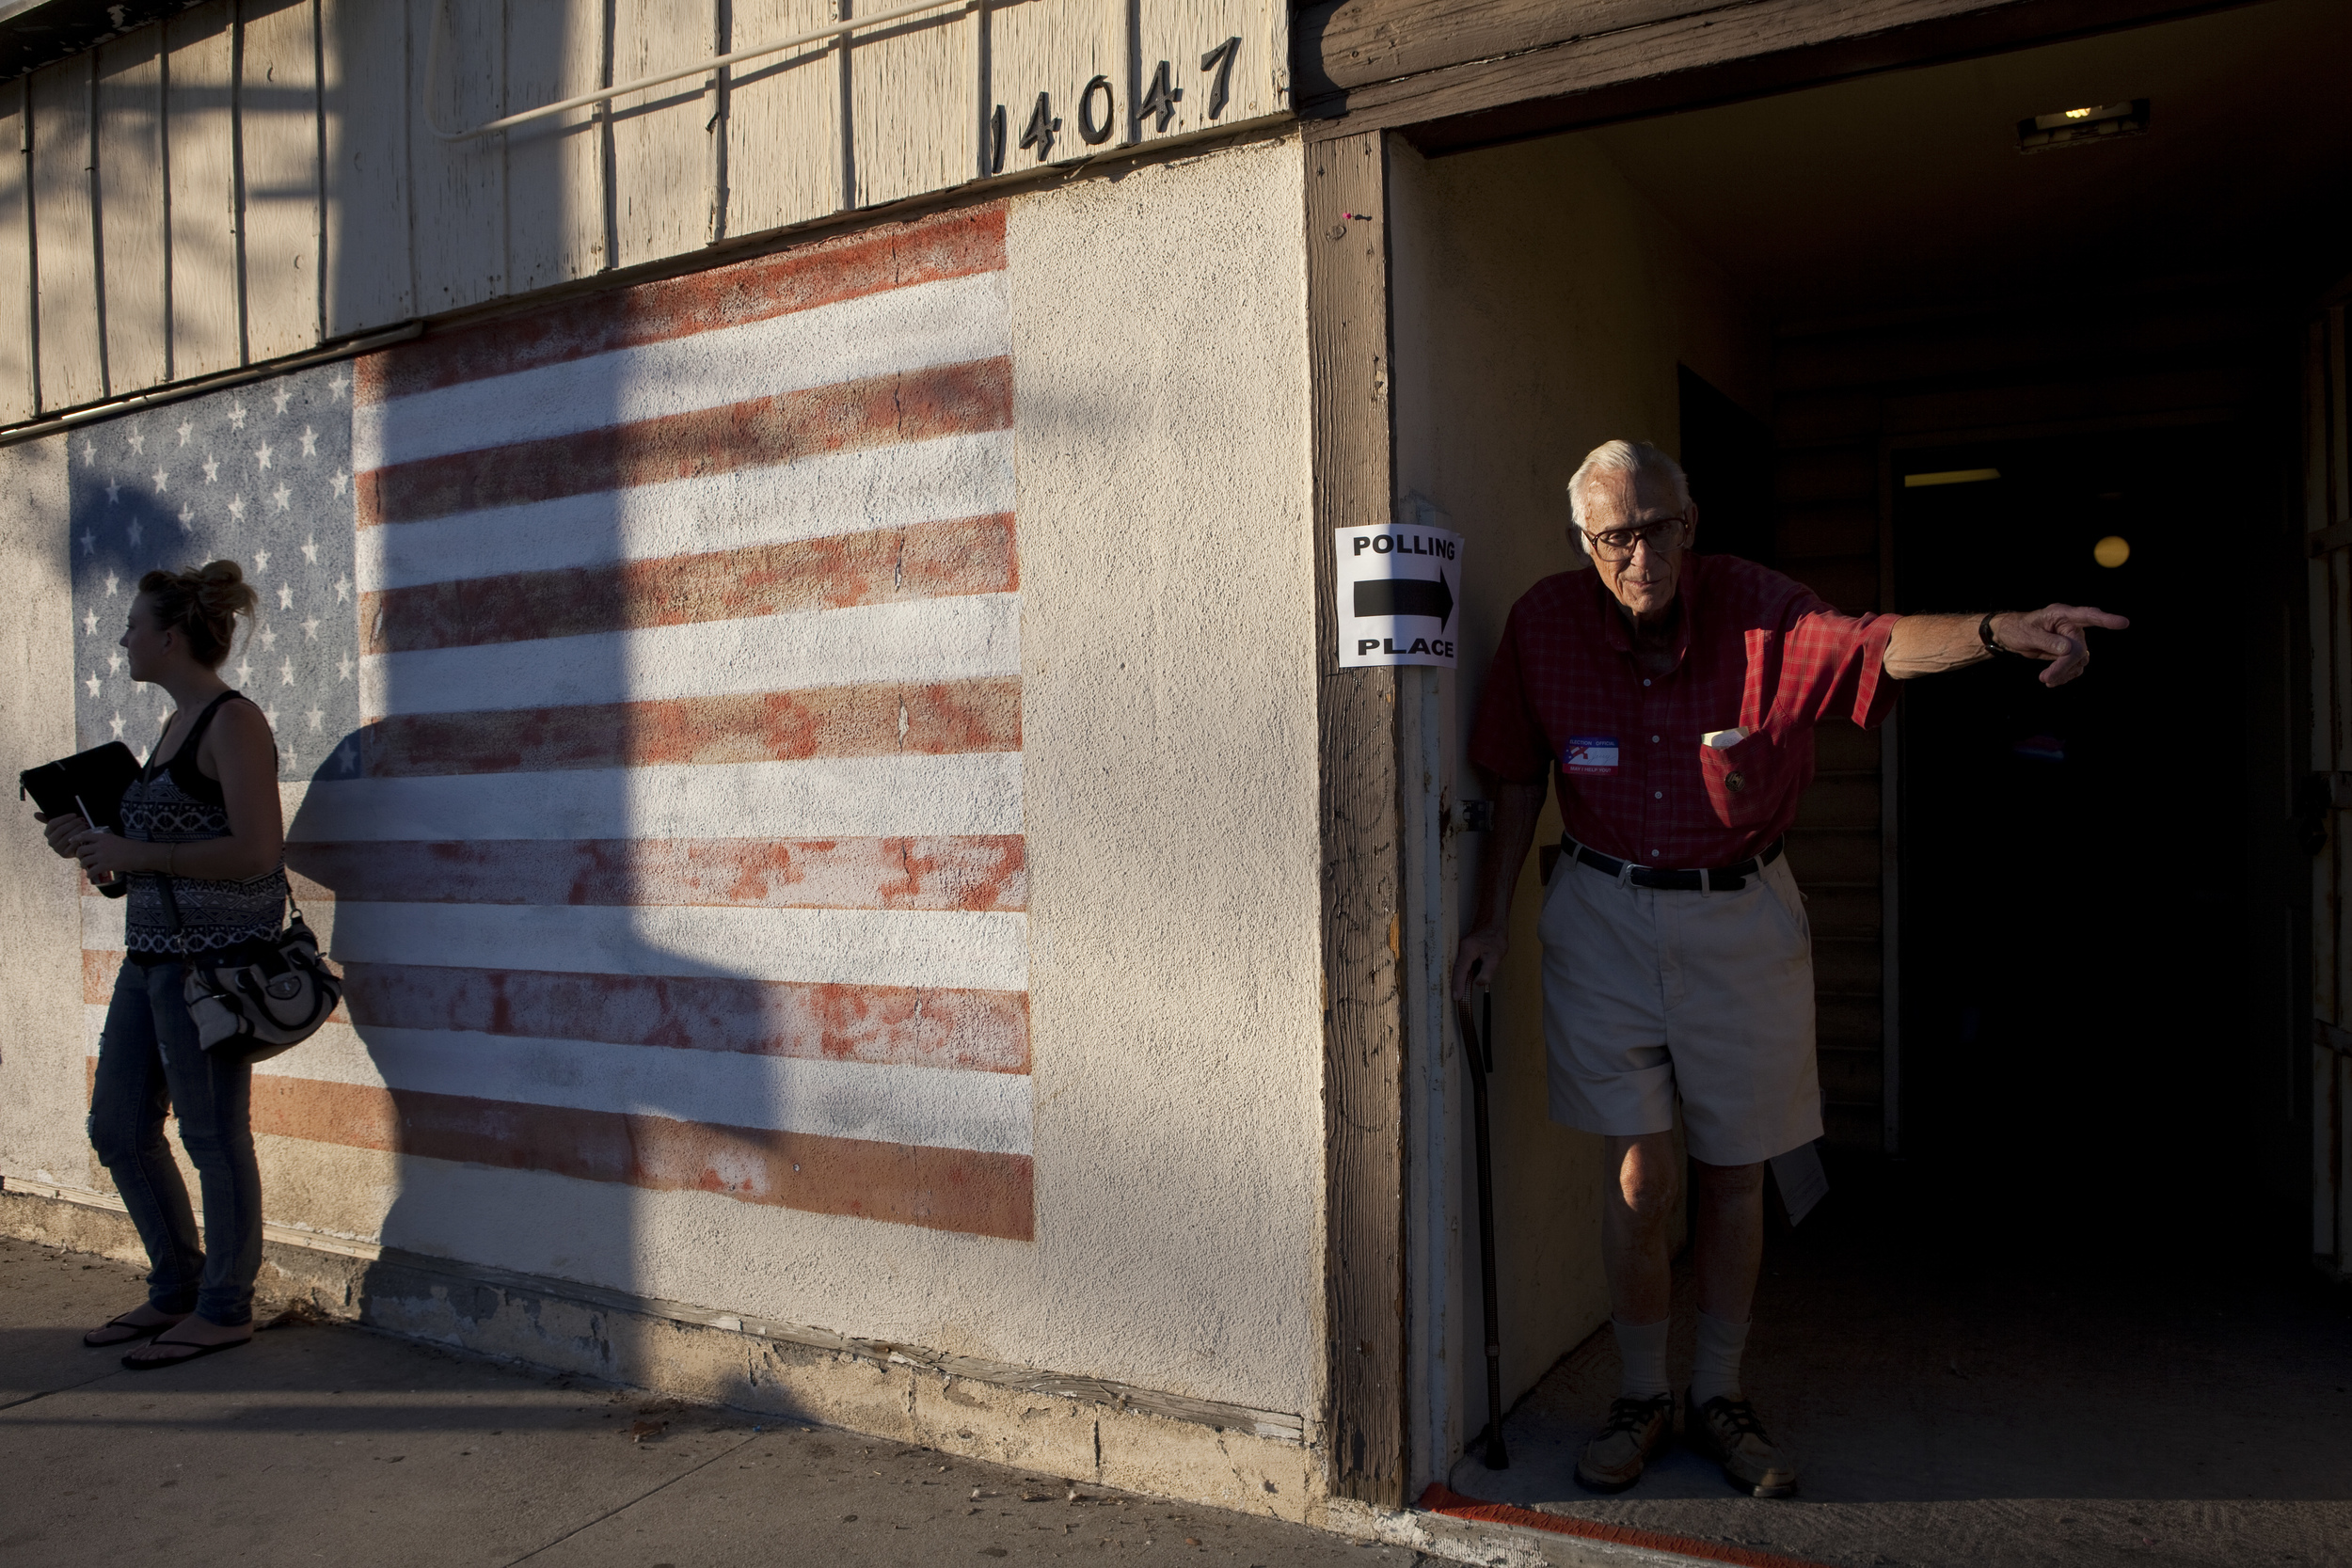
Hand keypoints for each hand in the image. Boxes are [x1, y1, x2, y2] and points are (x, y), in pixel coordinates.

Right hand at [34, 811, 88, 860]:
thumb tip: (35, 814)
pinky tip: (86, 833)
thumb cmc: (69, 832)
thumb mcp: (60, 825)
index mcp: (47, 833)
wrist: (78, 847)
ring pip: (67, 836)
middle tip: (82, 819)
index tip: (74, 814)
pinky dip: (79, 838)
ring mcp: (57, 849)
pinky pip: (72, 845)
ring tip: (86, 824)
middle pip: (61, 829)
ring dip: (78, 829)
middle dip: (73, 823)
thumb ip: (48, 819)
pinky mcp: (64, 854)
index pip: (53, 823)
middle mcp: (50, 842)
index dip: (64, 818)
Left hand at [71, 826, 150, 880]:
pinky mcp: (106, 865)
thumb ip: (105, 842)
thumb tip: (97, 847)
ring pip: (84, 861)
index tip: (70, 842)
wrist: (141, 854)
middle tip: (81, 859)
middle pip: (81, 850)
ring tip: (85, 868)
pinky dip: (89, 875)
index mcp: (103, 837)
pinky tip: (90, 876)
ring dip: (83, 865)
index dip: (75, 839)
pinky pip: (92, 871)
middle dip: (79, 856)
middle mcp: (100, 845)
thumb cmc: (131, 847)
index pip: (84, 836)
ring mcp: (102, 856)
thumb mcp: (116, 839)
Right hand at [1453, 926, 1507, 999]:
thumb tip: (1478, 983)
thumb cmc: (1495, 938)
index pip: (1461, 970)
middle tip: (1456, 999)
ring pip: (1457, 968)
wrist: (1493, 923)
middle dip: (1455, 985)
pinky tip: (1464, 983)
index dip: (1458, 984)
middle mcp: (1461, 949)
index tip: (1456, 997)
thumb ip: (1487, 971)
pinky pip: (1460, 965)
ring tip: (1459, 994)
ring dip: (1458, 980)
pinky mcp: (1463, 952)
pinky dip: (1461, 975)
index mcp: (1468, 950)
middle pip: (1456, 970)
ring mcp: (1460, 950)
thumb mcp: (1496, 956)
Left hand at [1990, 604, 2130, 686]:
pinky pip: (2076, 666)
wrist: (2011, 636)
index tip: (2123, 623)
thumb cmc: (2018, 629)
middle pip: (2079, 649)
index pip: (2087, 615)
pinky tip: (2052, 680)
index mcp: (2062, 614)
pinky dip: (2066, 675)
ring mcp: (2073, 639)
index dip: (2106, 620)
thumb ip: (2047, 641)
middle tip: (2045, 679)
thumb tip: (2069, 649)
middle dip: (2064, 666)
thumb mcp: (2028, 635)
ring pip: (2080, 660)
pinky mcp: (2071, 652)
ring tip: (2045, 679)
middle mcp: (2072, 626)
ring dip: (2065, 673)